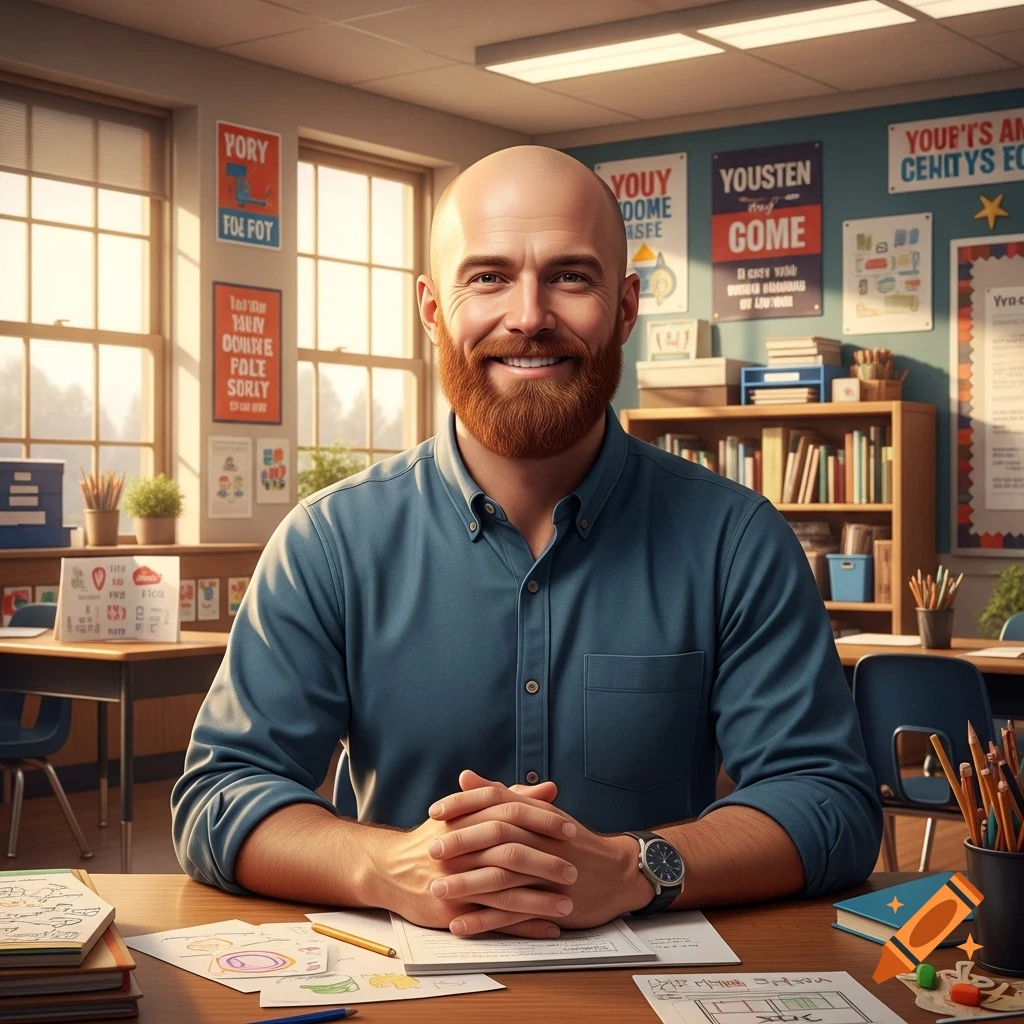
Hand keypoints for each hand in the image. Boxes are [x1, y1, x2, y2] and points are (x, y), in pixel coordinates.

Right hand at [374, 773, 578, 938]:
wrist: (389, 869)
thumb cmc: (436, 838)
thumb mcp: (467, 812)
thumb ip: (510, 798)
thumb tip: (550, 788)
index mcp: (466, 818)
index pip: (509, 813)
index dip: (541, 821)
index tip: (570, 829)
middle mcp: (459, 848)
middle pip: (509, 852)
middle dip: (545, 862)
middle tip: (575, 869)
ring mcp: (455, 880)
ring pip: (503, 890)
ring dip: (538, 900)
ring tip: (568, 904)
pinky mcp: (451, 910)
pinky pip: (492, 922)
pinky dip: (523, 926)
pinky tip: (548, 929)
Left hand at [428, 772, 654, 935]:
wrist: (616, 874)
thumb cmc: (572, 841)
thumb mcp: (539, 812)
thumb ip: (500, 794)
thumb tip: (466, 777)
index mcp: (536, 814)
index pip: (495, 801)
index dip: (464, 805)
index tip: (435, 811)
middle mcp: (541, 839)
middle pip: (497, 837)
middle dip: (462, 844)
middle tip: (430, 851)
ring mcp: (547, 872)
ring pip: (503, 877)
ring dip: (468, 885)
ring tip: (438, 891)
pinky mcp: (552, 904)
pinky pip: (514, 913)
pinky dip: (486, 920)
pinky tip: (460, 924)